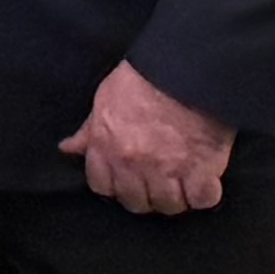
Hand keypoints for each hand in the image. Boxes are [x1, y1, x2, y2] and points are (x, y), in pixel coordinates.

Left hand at [65, 57, 235, 215]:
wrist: (186, 68)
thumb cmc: (144, 78)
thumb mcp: (106, 99)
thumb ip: (90, 130)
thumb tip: (69, 148)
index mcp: (107, 146)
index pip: (102, 186)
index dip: (115, 185)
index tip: (128, 180)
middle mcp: (133, 164)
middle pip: (136, 202)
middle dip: (145, 196)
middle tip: (158, 183)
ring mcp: (168, 169)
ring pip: (169, 205)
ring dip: (176, 198)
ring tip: (183, 185)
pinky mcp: (202, 169)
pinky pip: (203, 199)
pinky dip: (205, 194)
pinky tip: (204, 183)